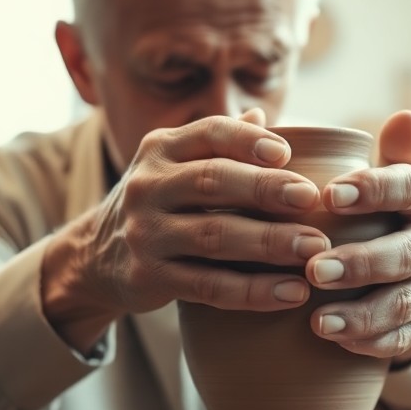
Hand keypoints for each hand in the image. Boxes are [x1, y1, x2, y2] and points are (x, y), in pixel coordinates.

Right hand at [41, 110, 328, 349]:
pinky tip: (293, 292)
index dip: (247, 140)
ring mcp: (145, 234)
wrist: (96, 257)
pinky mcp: (149, 278)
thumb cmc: (160, 203)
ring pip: (213, 237)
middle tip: (312, 199)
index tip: (287, 152)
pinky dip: (254, 291)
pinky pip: (209, 287)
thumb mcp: (176, 166)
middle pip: (212, 182)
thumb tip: (263, 117)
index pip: (208, 132)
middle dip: (265, 189)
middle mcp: (148, 186)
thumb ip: (218, 145)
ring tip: (315, 248)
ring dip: (269, 243)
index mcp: (161, 149)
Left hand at [305, 111, 410, 363]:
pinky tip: (337, 342)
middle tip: (313, 269)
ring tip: (318, 321)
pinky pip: (404, 340)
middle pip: (404, 254)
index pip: (408, 188)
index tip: (329, 195)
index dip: (373, 191)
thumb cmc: (381, 213)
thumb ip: (390, 152)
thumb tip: (407, 115)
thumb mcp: (387, 178)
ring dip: (361, 314)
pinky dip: (372, 342)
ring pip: (404, 303)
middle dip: (360, 264)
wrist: (407, 275)